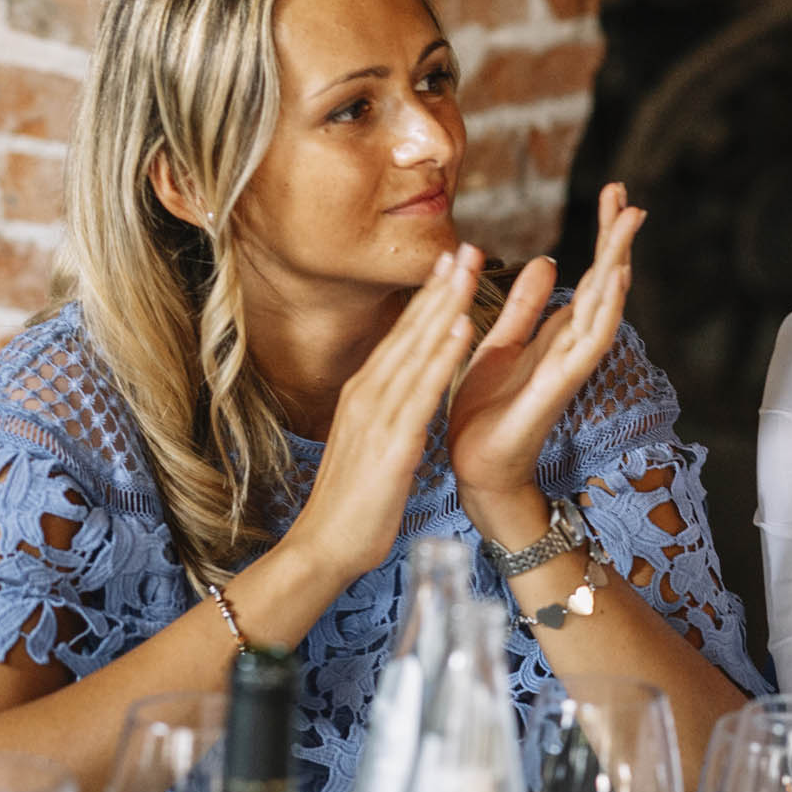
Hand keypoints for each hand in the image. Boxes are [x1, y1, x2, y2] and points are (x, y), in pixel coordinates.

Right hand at [285, 244, 483, 582]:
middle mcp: (368, 393)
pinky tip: (461, 329)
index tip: (448, 261)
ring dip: (444, 306)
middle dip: (438, 286)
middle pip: (408, 330)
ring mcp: (377, 414)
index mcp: (365, 393)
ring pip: (416, 349)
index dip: (427, 296)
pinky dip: (442, 356)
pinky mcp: (392, 441)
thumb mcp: (371, 442)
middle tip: (462, 244)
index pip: (401, 335)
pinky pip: (422, 391)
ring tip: (467, 268)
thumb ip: (387, 411)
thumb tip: (405, 391)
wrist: (325, 546)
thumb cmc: (354, 501)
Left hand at [447, 182, 643, 527]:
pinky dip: (601, 315)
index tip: (612, 192)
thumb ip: (526, 308)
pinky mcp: (554, 391)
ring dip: (618, 267)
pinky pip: (584, 348)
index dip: (602, 236)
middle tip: (627, 196)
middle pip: (606, 285)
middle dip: (616, 240)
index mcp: (558, 335)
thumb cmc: (488, 414)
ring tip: (627, 227)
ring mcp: (568, 369)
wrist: (476, 470)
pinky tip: (612, 286)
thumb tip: (551, 261)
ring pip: (604, 309)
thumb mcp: (501, 345)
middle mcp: (571, 349)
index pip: (590, 275)